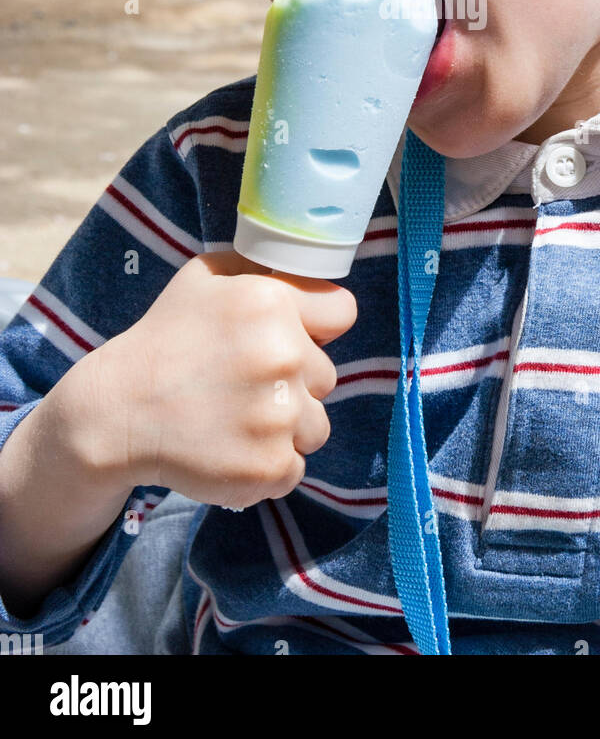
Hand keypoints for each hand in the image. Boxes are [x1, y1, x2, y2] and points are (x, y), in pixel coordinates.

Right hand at [86, 250, 356, 507]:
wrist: (117, 413)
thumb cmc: (165, 341)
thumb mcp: (206, 279)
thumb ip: (261, 271)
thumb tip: (308, 277)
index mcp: (272, 303)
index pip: (342, 311)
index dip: (317, 326)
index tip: (292, 337)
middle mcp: (283, 355)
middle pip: (327, 375)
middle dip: (294, 381)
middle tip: (242, 384)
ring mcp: (279, 415)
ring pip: (316, 425)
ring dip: (286, 427)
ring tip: (235, 419)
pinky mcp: (269, 466)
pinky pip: (294, 467)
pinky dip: (266, 465)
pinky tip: (230, 449)